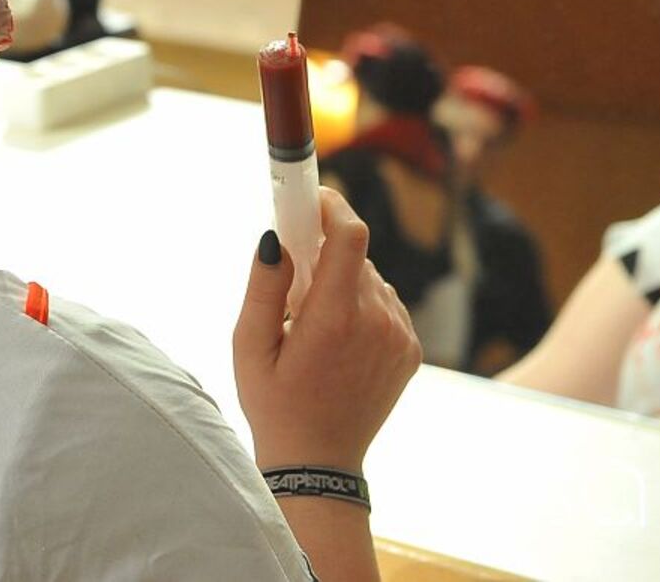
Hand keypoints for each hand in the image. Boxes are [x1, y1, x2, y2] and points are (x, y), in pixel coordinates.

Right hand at [234, 188, 420, 471]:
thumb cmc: (275, 403)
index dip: (331, 205)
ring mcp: (399, 337)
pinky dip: (361, 305)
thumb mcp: (249, 344)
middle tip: (293, 274)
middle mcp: (376, 323)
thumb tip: (275, 237)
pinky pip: (385, 303)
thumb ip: (263, 285)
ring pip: (371, 278)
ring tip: (311, 320)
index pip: (349, 235)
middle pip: (355, 254)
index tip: (310, 196)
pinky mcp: (410, 350)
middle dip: (323, 252)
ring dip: (342, 281)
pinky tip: (336, 338)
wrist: (320, 464)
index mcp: (334, 318)